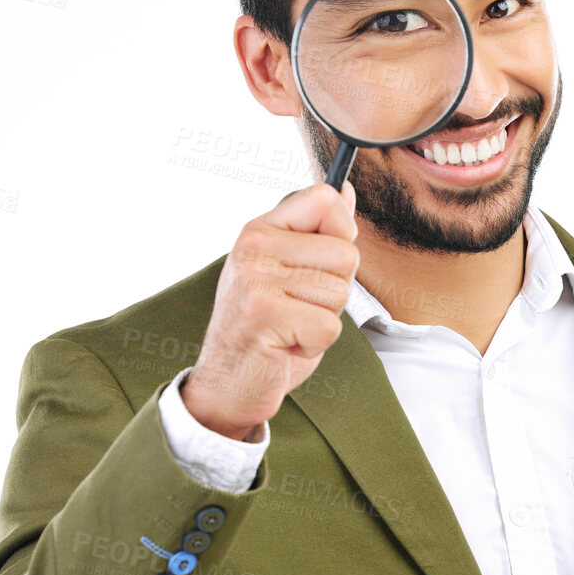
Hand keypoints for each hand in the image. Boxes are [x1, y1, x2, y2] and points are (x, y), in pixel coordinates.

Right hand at [181, 180, 358, 440]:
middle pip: (345, 255)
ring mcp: (256, 279)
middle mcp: (254, 247)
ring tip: (289, 328)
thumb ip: (318, 234)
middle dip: (333, 293)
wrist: (227, 384)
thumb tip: (346, 190)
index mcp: (260, 230)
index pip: (325, 199)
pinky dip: (314, 345)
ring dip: (323, 321)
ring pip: (340, 293)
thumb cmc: (266, 331)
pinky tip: (285, 346)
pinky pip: (328, 326)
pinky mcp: (265, 314)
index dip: (340, 235)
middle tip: (297, 310)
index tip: (317, 266)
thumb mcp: (290, 272)